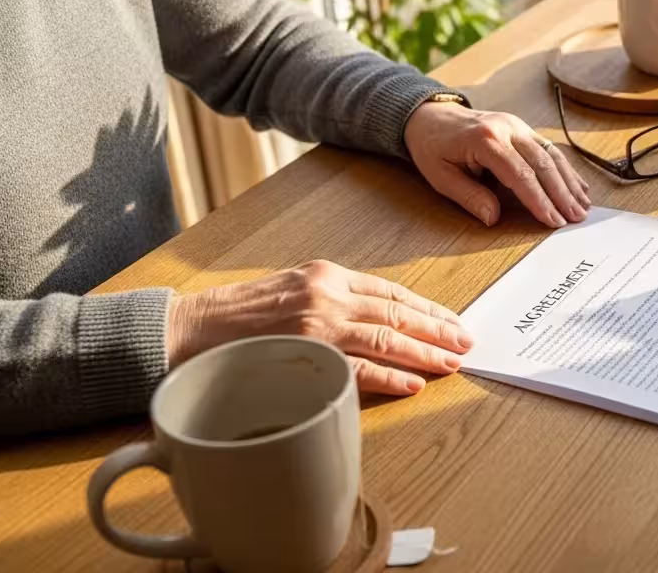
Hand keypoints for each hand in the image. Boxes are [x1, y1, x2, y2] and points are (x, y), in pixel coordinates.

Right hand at [166, 260, 471, 395]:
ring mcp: (317, 323)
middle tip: (467, 343)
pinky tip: (413, 382)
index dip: (428, 308)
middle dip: (438, 330)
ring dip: (425, 353)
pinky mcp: (305, 353)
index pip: (392, 292)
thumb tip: (378, 320)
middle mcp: (328, 294)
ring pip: (387, 338)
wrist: (190, 328)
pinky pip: (358, 367)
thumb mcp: (294, 290)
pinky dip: (390, 376)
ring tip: (452, 364)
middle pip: (397, 313)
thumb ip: (334, 300)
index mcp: (328, 275)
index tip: (454, 322)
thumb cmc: (240, 314)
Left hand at [404, 103, 589, 228]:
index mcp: (485, 139)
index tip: (553, 221)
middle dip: (561, 194)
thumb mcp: (441, 177)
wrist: (430, 116)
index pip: (520, 174)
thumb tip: (494, 218)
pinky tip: (578, 187)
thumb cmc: (434, 148)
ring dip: (569, 183)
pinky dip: (566, 170)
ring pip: (551, 155)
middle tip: (576, 218)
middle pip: (542, 164)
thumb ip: (469, 197)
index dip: (539, 200)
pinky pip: (549, 149)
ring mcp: (518, 125)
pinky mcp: (523, 129)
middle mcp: (507, 128)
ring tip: (583, 207)